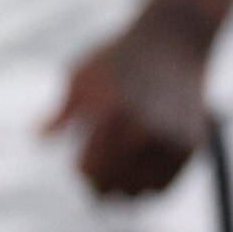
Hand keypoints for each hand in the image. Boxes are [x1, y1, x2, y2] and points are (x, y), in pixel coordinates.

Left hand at [50, 3, 215, 197]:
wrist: (172, 39)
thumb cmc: (117, 57)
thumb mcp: (80, 77)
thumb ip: (61, 113)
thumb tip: (39, 138)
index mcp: (111, 115)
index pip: (90, 170)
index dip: (82, 174)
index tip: (80, 168)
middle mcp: (144, 130)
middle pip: (115, 187)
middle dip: (100, 189)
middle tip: (96, 186)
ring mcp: (172, 138)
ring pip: (142, 192)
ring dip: (126, 192)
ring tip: (116, 182)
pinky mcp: (193, 143)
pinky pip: (166, 185)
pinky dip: (151, 187)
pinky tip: (138, 177)